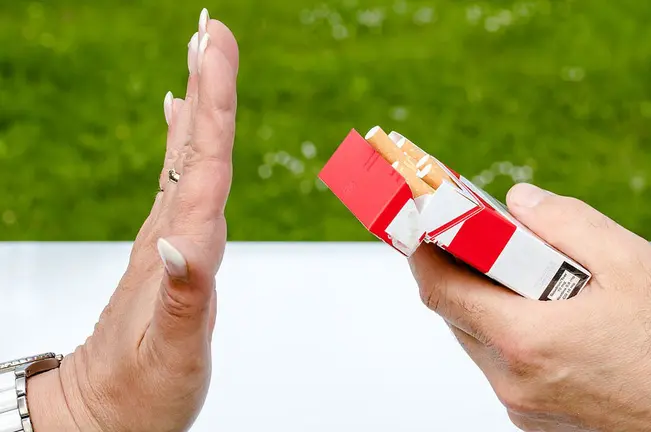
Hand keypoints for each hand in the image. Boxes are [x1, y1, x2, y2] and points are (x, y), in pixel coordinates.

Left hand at [26, 9, 238, 431]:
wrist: (102, 411)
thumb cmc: (142, 391)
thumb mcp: (170, 356)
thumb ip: (182, 298)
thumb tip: (182, 241)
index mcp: (180, 248)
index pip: (203, 163)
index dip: (214, 102)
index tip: (215, 47)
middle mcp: (170, 232)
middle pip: (193, 145)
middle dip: (207, 83)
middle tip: (212, 29)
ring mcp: (166, 236)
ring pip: (186, 155)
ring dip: (198, 101)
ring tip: (204, 56)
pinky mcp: (167, 247)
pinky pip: (180, 178)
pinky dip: (185, 140)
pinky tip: (182, 118)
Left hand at [410, 183, 650, 430]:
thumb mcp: (628, 262)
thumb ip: (563, 222)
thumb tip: (516, 202)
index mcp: (526, 340)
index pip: (439, 289)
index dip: (424, 250)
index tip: (424, 223)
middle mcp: (513, 380)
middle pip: (455, 313)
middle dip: (462, 270)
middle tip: (483, 239)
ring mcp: (520, 404)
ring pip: (476, 339)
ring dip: (488, 302)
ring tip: (527, 276)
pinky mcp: (533, 417)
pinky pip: (501, 365)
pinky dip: (509, 333)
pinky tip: (547, 316)